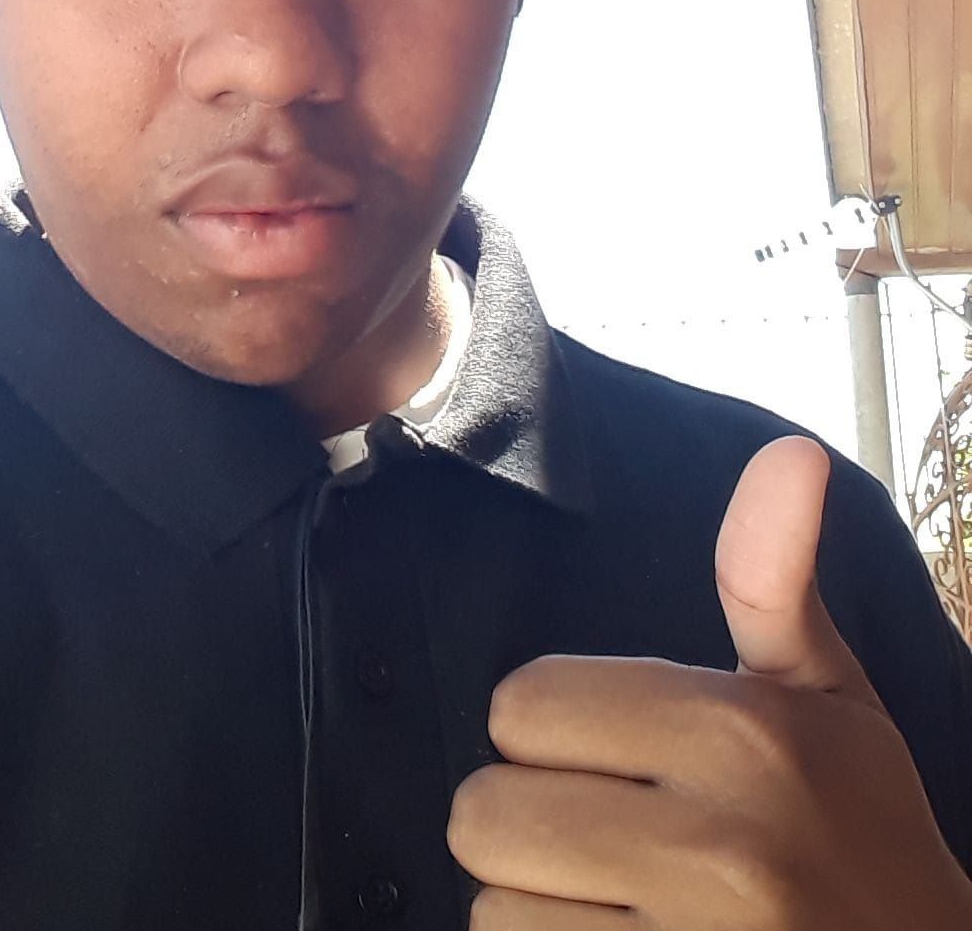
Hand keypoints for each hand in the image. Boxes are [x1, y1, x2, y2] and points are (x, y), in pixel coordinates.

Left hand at [447, 436, 971, 927]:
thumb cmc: (854, 831)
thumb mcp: (826, 700)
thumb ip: (771, 578)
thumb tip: (790, 452)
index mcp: (741, 732)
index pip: (519, 704)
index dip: (550, 731)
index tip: (613, 755)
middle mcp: (718, 843)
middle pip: (484, 811)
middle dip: (529, 822)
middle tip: (607, 837)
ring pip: (493, 907)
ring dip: (538, 905)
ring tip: (625, 904)